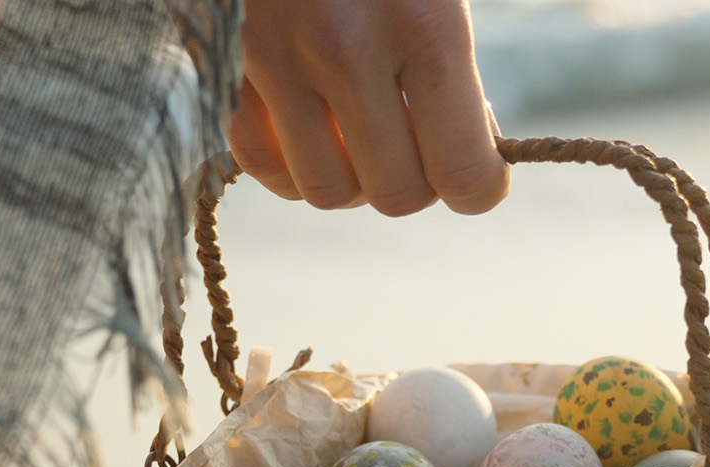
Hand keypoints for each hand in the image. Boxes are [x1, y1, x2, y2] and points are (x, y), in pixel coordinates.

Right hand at [230, 0, 509, 215]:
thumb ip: (453, 64)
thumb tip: (471, 148)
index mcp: (427, 27)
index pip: (465, 175)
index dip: (480, 188)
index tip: (477, 169)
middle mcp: (351, 52)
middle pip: (396, 195)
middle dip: (416, 180)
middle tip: (417, 137)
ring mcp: (279, 59)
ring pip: (325, 191)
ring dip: (352, 176)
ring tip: (362, 131)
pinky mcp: (229, 59)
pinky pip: (258, 162)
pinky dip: (288, 164)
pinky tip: (309, 129)